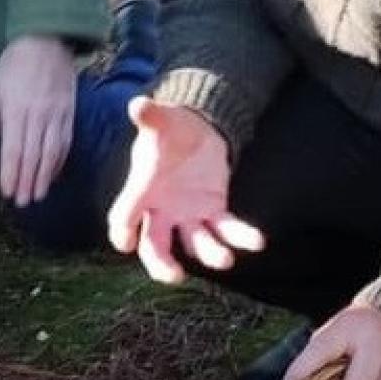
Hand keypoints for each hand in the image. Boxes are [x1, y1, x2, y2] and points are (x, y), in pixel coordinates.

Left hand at [0, 35, 76, 206]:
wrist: (48, 39)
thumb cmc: (15, 63)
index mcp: (15, 109)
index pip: (14, 149)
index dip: (11, 174)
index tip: (8, 193)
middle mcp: (37, 114)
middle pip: (33, 156)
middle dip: (27, 182)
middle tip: (23, 202)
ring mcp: (56, 114)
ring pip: (51, 152)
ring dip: (45, 177)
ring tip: (39, 195)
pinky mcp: (69, 112)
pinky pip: (65, 141)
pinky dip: (59, 161)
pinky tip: (54, 174)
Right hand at [107, 98, 263, 283]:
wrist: (194, 131)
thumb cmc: (169, 131)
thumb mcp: (160, 121)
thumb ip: (150, 116)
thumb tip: (139, 104)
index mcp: (141, 191)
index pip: (124, 216)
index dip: (122, 230)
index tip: (123, 242)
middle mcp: (161, 211)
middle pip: (155, 246)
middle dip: (161, 263)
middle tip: (173, 276)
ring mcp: (188, 215)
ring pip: (195, 244)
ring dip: (210, 254)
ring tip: (226, 259)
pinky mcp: (214, 211)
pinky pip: (226, 228)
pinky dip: (242, 236)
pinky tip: (258, 241)